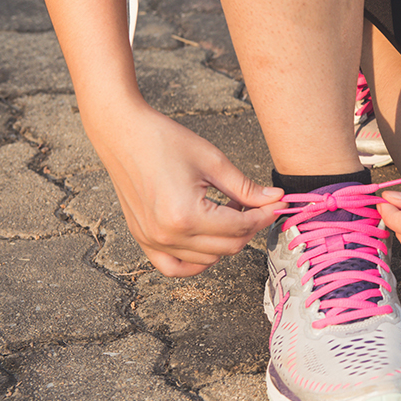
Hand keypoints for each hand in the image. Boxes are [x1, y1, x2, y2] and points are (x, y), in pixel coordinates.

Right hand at [86, 102, 285, 276]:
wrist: (122, 133)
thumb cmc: (164, 140)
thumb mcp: (213, 162)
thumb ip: (246, 188)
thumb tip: (275, 200)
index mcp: (186, 215)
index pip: (241, 227)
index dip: (265, 215)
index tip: (278, 204)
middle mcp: (168, 235)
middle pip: (228, 247)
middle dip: (250, 227)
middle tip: (256, 204)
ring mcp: (152, 241)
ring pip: (208, 259)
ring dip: (226, 240)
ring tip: (226, 211)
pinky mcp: (143, 239)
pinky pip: (175, 267)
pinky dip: (196, 261)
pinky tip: (208, 240)